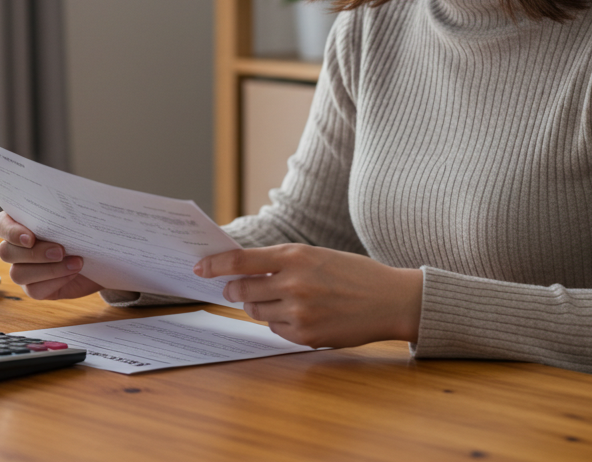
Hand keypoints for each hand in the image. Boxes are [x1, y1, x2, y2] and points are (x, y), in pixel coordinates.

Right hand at [0, 212, 103, 299]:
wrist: (100, 255)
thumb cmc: (85, 229)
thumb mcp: (78, 214)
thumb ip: (68, 204)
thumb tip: (73, 193)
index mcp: (20, 223)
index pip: (0, 225)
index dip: (10, 232)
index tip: (30, 237)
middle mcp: (16, 247)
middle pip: (6, 252)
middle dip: (35, 253)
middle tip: (60, 251)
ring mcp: (23, 269)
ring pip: (18, 274)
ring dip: (49, 269)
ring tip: (76, 263)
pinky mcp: (35, 288)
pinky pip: (34, 290)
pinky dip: (55, 282)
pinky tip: (73, 273)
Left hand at [194, 244, 422, 348]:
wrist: (391, 300)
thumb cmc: (354, 273)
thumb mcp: (317, 255)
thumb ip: (281, 261)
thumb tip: (242, 269)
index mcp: (296, 256)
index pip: (240, 260)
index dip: (215, 264)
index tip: (200, 267)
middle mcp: (293, 283)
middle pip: (242, 288)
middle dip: (234, 289)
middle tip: (235, 288)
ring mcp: (299, 312)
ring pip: (257, 311)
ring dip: (260, 305)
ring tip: (284, 299)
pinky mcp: (305, 335)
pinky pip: (275, 329)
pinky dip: (279, 322)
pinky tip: (301, 315)